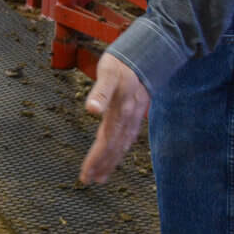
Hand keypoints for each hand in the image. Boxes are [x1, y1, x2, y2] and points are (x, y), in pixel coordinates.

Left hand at [80, 53, 149, 183]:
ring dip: (111, 161)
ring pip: (122, 144)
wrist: (146, 53)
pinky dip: (120, 148)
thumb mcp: (108, 73)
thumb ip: (100, 92)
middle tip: (89, 181)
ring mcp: (135, 116)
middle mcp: (129, 118)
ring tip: (100, 176)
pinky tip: (116, 154)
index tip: (86, 175)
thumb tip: (91, 110)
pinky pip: (128, 136)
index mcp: (120, 111)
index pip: (106, 141)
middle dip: (102, 165)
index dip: (96, 159)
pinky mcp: (137, 112)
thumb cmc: (122, 63)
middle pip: (114, 147)